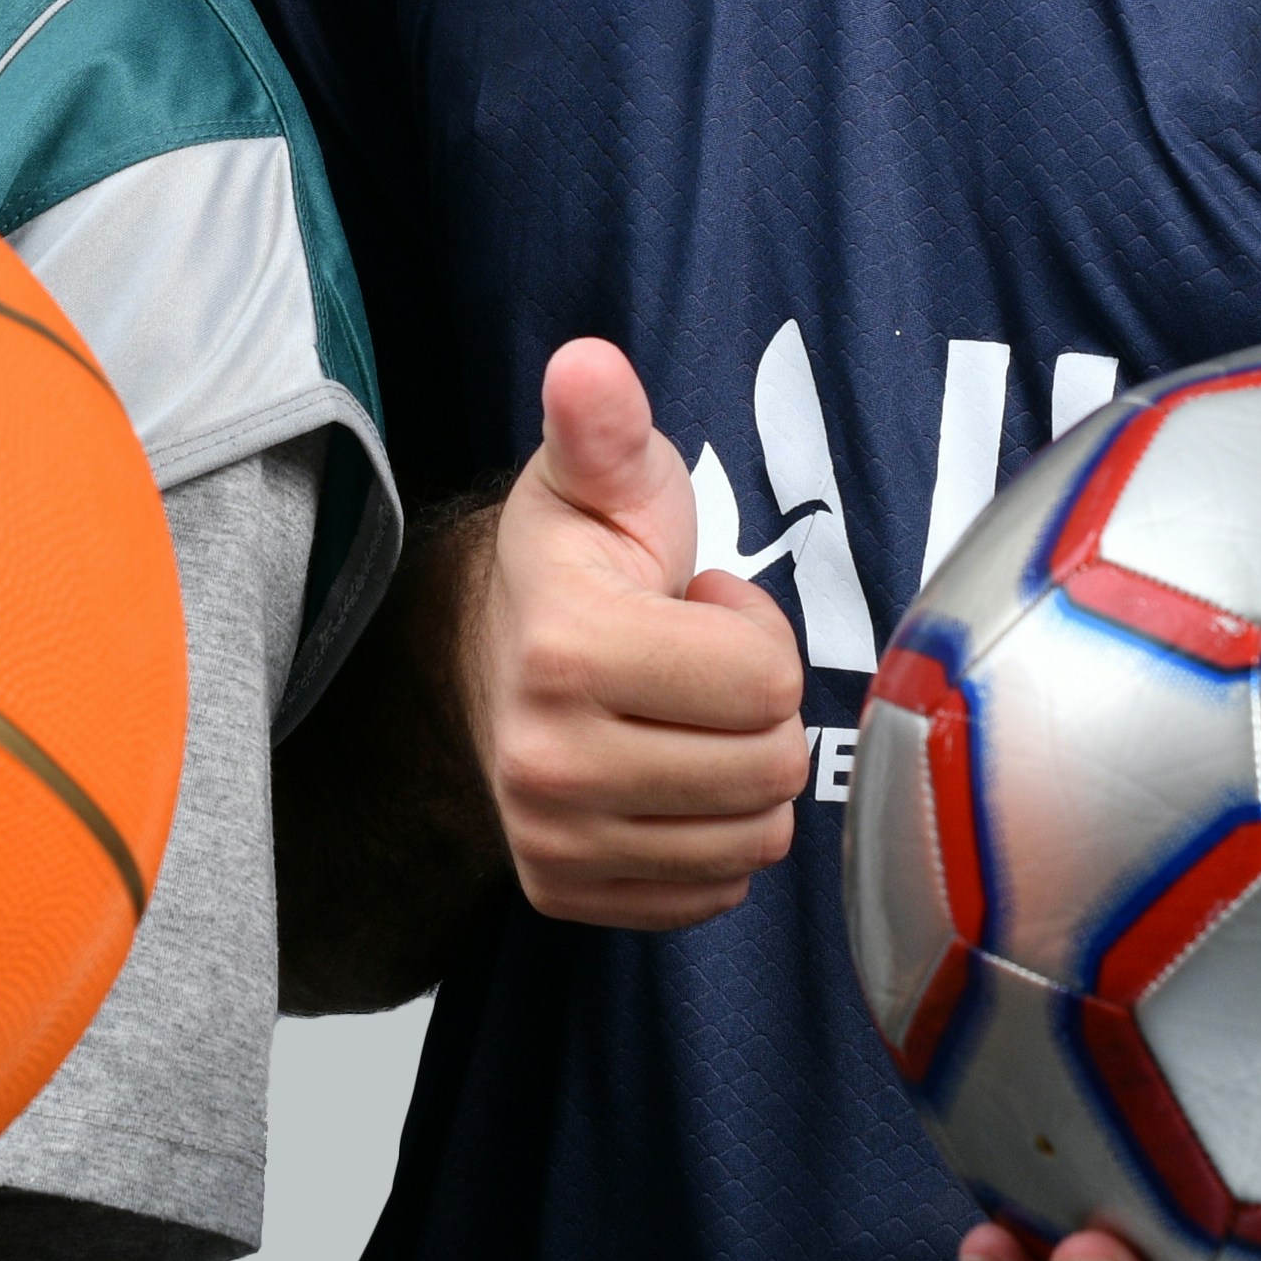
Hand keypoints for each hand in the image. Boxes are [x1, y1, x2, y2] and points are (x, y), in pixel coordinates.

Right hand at [467, 333, 817, 931]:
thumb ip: (607, 427)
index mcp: (564, 652)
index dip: (755, 631)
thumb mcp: (598, 478)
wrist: (490, 656)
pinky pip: (716, 889)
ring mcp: (554, 841)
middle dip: (759, 708)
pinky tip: (669, 778)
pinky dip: (714, 837)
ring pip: (754, 838)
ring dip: (743, 774)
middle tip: (696, 666)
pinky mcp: (567, 894)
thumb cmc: (575, 561)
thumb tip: (588, 366)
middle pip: (770, 768)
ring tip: (682, 717)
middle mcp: (547, 765)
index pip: (765, 682)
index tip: (698, 605)